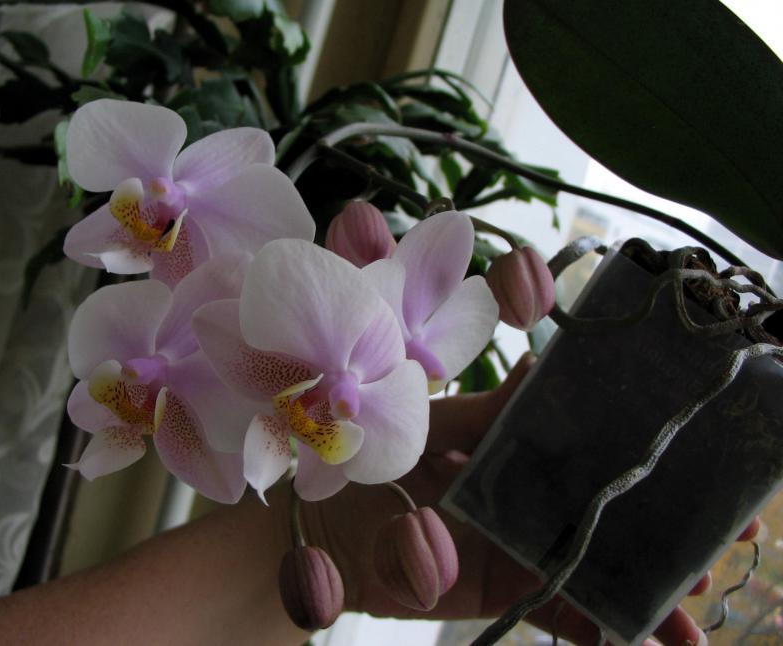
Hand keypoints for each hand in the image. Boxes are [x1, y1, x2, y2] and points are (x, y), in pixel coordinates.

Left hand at [298, 353, 758, 644]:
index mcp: (517, 453)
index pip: (593, 454)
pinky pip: (554, 614)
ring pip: (593, 571)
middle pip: (607, 517)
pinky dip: (598, 629)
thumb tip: (547, 365)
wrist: (316, 514)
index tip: (707, 459)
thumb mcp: (437, 420)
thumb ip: (493, 406)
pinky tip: (643, 642)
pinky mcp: (492, 593)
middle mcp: (524, 502)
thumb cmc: (373, 452)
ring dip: (646, 591)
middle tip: (730, 535)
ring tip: (695, 609)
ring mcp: (514, 550)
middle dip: (668, 532)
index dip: (648, 460)